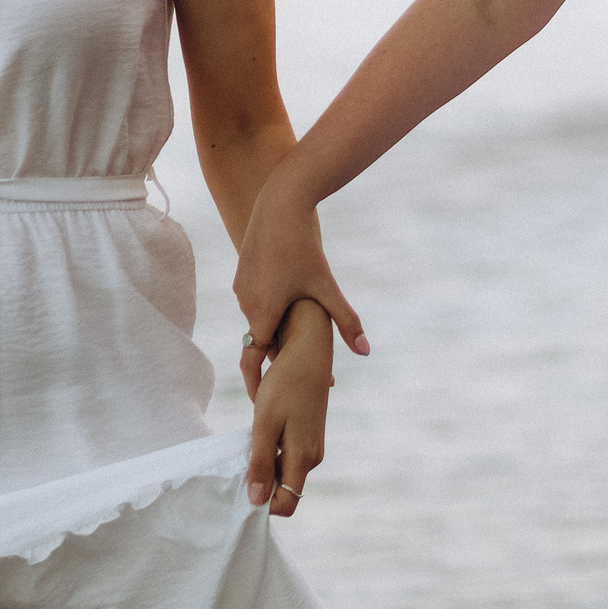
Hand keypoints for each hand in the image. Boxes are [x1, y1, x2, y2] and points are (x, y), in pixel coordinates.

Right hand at [234, 186, 367, 396]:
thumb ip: (345, 321)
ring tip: (300, 344)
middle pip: (263, 342)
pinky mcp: (244, 274)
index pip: (254, 362)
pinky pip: (257, 302)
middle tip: (306, 374)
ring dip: (277, 332)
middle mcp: (246, 305)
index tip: (266, 405)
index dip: (262, 384)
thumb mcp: (326, 286)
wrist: (279, 203)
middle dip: (282, 358)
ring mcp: (242, 289)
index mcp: (261, 314)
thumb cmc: (303, 246)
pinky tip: (291, 310)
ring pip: (260, 320)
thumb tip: (365, 352)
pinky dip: (272, 311)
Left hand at [245, 299, 331, 515]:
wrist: (309, 351)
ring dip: (265, 465)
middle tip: (240, 459)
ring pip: (285, 473)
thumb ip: (260, 463)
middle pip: (284, 490)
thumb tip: (256, 502)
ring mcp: (313, 447)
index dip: (263, 504)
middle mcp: (312, 458)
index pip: (286, 504)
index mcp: (303, 458)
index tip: (241, 487)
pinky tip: (262, 431)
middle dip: (261, 484)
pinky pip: (288, 457)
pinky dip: (272, 452)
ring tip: (250, 439)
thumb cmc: (284, 384)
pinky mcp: (310, 436)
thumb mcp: (264, 423)